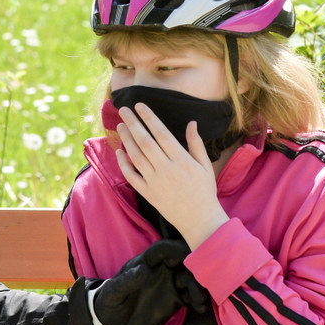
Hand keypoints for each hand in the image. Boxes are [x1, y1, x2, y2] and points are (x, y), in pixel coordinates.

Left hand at [91, 240, 207, 324]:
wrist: (113, 324)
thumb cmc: (109, 303)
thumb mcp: (114, 293)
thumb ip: (127, 281)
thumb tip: (143, 270)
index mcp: (147, 262)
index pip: (165, 249)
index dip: (177, 249)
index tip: (189, 256)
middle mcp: (162, 269)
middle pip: (185, 260)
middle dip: (197, 266)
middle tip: (205, 278)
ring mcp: (171, 283)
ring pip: (192, 278)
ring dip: (200, 285)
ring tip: (200, 300)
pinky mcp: (177, 299)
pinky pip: (193, 295)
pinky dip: (199, 299)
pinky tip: (200, 307)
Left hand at [114, 103, 228, 248]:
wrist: (199, 220)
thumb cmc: (204, 191)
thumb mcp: (205, 166)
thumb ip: (196, 144)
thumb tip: (191, 123)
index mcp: (182, 160)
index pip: (161, 133)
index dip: (149, 118)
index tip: (139, 105)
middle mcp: (166, 169)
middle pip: (145, 142)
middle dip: (133, 123)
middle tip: (122, 109)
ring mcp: (155, 182)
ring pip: (136, 157)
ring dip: (126, 140)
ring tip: (120, 125)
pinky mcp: (147, 193)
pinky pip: (131, 176)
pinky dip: (123, 164)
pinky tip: (119, 152)